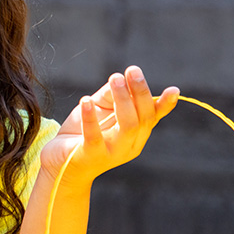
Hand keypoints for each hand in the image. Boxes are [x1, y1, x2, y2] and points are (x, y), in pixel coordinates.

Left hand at [40, 66, 178, 186]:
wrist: (60, 163)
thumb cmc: (82, 133)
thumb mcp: (100, 110)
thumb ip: (111, 95)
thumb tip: (121, 79)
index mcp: (136, 133)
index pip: (153, 117)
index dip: (165, 104)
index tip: (174, 90)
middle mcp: (130, 145)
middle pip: (143, 117)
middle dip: (139, 92)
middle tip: (131, 70)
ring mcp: (113, 153)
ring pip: (128, 126)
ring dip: (123, 100)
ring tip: (115, 79)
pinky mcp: (91, 156)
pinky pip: (94, 137)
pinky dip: (90, 118)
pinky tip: (85, 100)